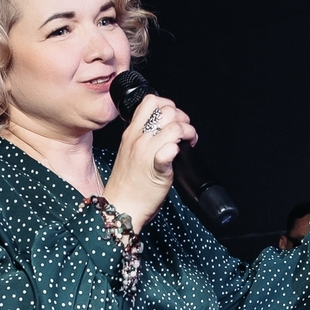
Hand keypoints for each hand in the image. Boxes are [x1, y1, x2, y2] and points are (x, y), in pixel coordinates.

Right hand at [103, 91, 197, 232]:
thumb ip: (142, 139)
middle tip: (185, 132)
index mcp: (131, 133)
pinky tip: (179, 155)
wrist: (120, 208)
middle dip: (182, 118)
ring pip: (173, 126)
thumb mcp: (129, 153)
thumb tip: (163, 132)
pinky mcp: (157, 170)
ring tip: (188, 141)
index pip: (150, 101)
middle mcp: (138, 140)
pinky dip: (178, 149)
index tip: (174, 118)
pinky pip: (169, 150)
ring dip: (187, 131)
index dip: (168, 104)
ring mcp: (146, 153)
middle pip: (166, 110)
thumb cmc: (126, 185)